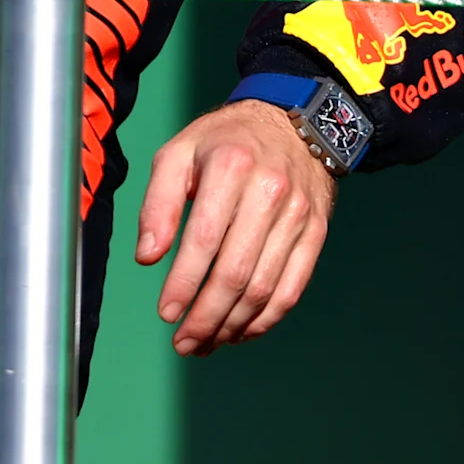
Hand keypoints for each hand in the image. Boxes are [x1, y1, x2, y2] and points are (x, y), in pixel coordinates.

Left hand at [132, 98, 336, 354]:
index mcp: (231, 167)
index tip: (166, 313)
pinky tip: (241, 332)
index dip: (183, 283)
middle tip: (184, 342)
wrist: (294, 121)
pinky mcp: (316, 233)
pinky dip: (266, 319)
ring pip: (265, 288)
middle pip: (237, 272)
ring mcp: (298, 215)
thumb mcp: (179, 152)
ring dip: (233, 325)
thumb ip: (158, 203)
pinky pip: (293, 288)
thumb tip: (147, 257)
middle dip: (206, 316)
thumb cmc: (226, 141)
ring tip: (206, 342)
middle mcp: (270, 192)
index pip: (205, 239)